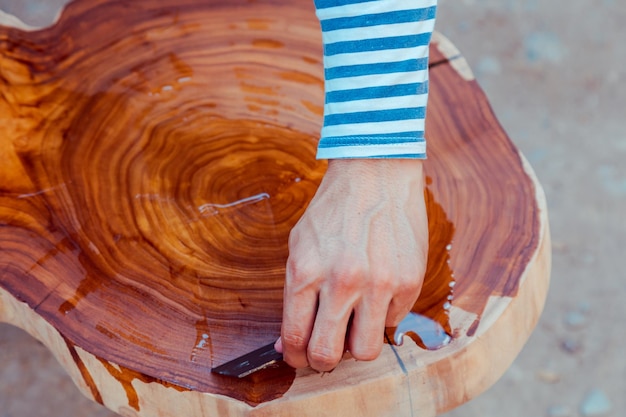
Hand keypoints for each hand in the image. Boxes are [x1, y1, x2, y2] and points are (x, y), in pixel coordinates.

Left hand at [275, 158, 428, 371]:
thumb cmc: (333, 210)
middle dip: (321, 361)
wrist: (376, 172)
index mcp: (307, 272)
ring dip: (355, 344)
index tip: (299, 356)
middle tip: (324, 351)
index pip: (296, 338)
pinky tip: (377, 291)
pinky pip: (392, 322)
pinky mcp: (409, 282)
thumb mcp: (300, 246)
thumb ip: (294, 295)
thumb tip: (289, 342)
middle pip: (328, 356)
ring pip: (366, 351)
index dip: (295, 356)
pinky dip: (381, 315)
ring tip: (353, 324)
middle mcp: (343, 282)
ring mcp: (380, 284)